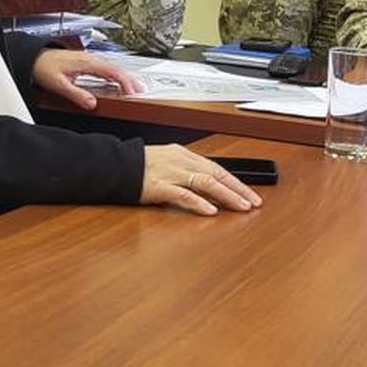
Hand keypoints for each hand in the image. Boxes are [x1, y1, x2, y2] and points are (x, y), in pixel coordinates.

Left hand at [31, 49, 143, 109]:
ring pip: (111, 67)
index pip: (112, 71)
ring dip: (123, 77)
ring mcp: (88, 59)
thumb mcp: (59, 85)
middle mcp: (90, 59)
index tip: (133, 91)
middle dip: (129, 79)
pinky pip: (105, 68)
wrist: (33, 57)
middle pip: (115, 68)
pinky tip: (116, 82)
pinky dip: (114, 75)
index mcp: (86, 63)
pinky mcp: (85, 62)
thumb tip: (92, 103)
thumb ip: (77, 94)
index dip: (124, 81)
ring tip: (133, 88)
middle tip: (140, 91)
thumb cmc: (44, 68)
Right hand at [141, 145, 263, 215]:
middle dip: (238, 188)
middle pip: (216, 174)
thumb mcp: (165, 163)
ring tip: (241, 206)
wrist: (113, 165)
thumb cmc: (137, 167)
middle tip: (254, 202)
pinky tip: (211, 211)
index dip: (235, 181)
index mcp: (183, 155)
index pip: (216, 168)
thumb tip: (204, 185)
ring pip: (205, 182)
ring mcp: (170, 173)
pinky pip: (182, 195)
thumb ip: (184, 171)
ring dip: (227, 195)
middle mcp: (180, 161)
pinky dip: (199, 203)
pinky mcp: (158, 186)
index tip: (249, 194)